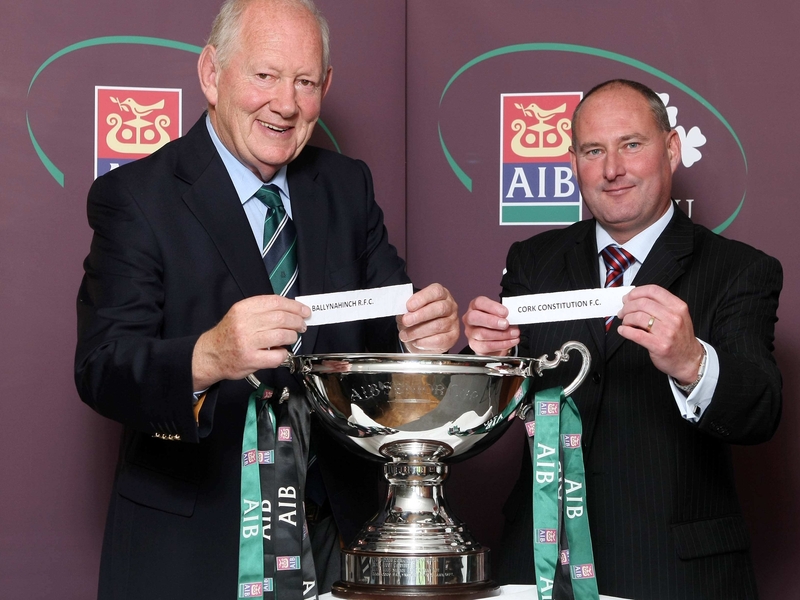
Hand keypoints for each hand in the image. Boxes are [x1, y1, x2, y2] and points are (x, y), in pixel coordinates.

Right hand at [192, 295, 310, 388]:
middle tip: (302, 325)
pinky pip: (277, 356)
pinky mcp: (251, 359)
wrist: (210, 355)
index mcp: (243, 309)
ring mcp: (247, 342)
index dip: (294, 306)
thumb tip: (291, 310)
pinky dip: (284, 353)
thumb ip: (262, 310)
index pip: (275, 302)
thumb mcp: (240, 314)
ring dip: (292, 336)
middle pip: (281, 318)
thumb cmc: (229, 334)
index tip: (304, 310)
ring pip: (282, 335)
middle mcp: (244, 324)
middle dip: (297, 321)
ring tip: (292, 337)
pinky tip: (281, 351)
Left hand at [396, 283, 458, 352]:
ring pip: (438, 326)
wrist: (419, 336)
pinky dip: (424, 342)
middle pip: (439, 308)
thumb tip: (402, 311)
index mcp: (441, 294)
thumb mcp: (409, 310)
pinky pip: (439, 340)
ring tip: (405, 335)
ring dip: (418, 331)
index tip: (409, 306)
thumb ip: (406, 307)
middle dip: (420, 315)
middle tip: (406, 321)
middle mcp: (450, 306)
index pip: (435, 292)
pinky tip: (416, 341)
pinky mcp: (453, 337)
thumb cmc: (416, 319)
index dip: (422, 298)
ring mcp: (453, 321)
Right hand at [462, 296, 519, 355]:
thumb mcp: (501, 314)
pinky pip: (487, 346)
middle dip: (492, 321)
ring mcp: (470, 333)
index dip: (492, 307)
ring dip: (502, 334)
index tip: (505, 312)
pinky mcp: (475, 345)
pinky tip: (511, 341)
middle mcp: (469, 319)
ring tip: (514, 333)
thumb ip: (504, 314)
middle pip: (474, 317)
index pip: (479, 303)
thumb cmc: (497, 323)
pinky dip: (502, 344)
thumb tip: (513, 316)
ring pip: (482, 333)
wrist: (494, 339)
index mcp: (475, 307)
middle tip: (506, 324)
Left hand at [617, 284, 703, 382]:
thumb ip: (660, 306)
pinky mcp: (659, 345)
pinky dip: (625, 331)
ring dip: (626, 319)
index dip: (636, 292)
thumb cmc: (680, 337)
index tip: (628, 297)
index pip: (653, 290)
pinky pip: (635, 334)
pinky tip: (623, 331)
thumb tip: (634, 299)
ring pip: (637, 317)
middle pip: (642, 303)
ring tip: (625, 322)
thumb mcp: (678, 316)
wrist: (689, 360)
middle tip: (622, 311)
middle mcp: (674, 317)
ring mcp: (667, 332)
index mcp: (678, 307)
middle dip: (627, 306)